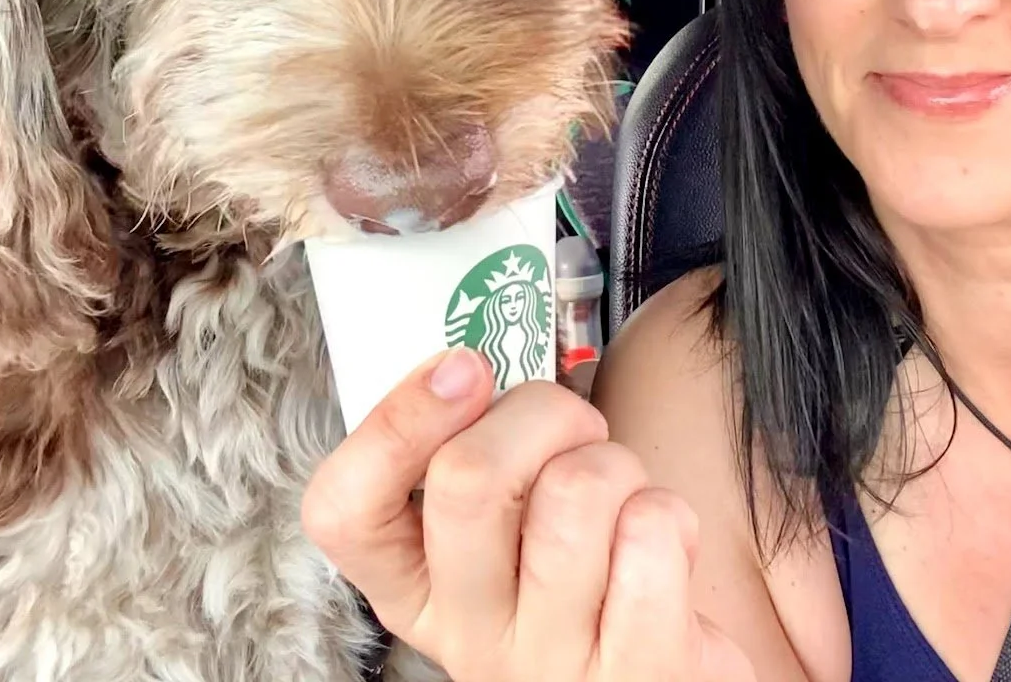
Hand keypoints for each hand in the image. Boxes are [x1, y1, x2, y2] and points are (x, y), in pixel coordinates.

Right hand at [301, 346, 756, 681]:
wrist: (660, 672)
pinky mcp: (639, 673)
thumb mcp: (501, 525)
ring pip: (574, 492)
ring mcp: (550, 664)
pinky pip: (651, 534)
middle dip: (542, 412)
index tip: (462, 367)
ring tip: (617, 498)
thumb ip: (474, 447)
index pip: (343, 509)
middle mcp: (468, 636)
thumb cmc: (578, 576)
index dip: (396, 421)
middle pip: (468, 479)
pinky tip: (656, 548)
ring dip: (614, 463)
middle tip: (571, 429)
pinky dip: (668, 513)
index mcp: (415, 587)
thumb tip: (466, 360)